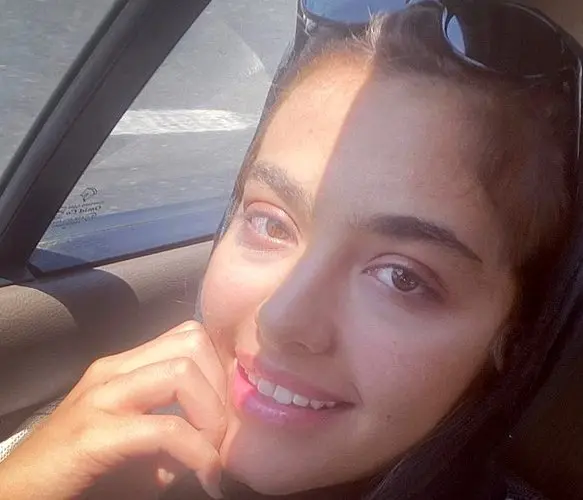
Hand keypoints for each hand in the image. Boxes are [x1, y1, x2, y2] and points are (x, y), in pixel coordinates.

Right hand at [0, 321, 226, 498]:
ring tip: (213, 453)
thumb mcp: (138, 440)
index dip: (219, 368)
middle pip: (192, 343)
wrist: (20, 494)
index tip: (228, 409)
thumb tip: (220, 432)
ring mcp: (101, 397)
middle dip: (220, 389)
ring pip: (180, 372)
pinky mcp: (93, 434)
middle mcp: (113, 371)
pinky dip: (198, 454)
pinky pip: (165, 430)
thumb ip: (176, 426)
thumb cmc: (83, 470)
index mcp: (125, 366)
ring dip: (211, 416)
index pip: (189, 335)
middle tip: (222, 433)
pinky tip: (205, 476)